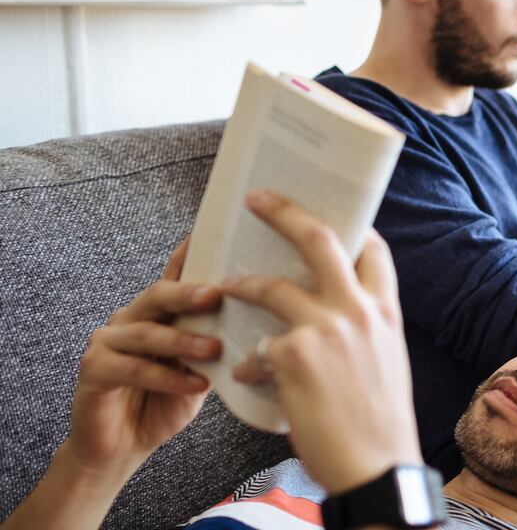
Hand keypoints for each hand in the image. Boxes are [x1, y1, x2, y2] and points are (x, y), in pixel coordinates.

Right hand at [65, 238, 222, 477]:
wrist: (124, 445)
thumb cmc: (166, 401)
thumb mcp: (201, 367)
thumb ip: (216, 341)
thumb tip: (255, 321)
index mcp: (159, 312)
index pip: (175, 275)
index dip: (190, 254)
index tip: (214, 238)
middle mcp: (131, 317)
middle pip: (158, 296)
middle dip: (188, 294)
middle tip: (215, 296)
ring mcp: (107, 341)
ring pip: (146, 332)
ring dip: (182, 341)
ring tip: (213, 349)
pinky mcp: (92, 369)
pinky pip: (130, 367)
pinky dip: (164, 376)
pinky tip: (191, 384)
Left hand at [222, 190, 421, 494]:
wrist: (377, 468)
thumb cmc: (380, 426)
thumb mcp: (385, 365)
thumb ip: (362, 333)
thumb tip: (330, 319)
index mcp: (386, 312)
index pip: (374, 251)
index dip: (352, 227)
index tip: (332, 215)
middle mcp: (359, 311)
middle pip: (319, 240)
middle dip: (284, 213)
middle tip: (257, 199)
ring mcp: (327, 329)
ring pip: (271, 287)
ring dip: (242, 285)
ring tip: (224, 287)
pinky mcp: (294, 356)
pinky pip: (257, 349)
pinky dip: (247, 364)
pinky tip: (242, 379)